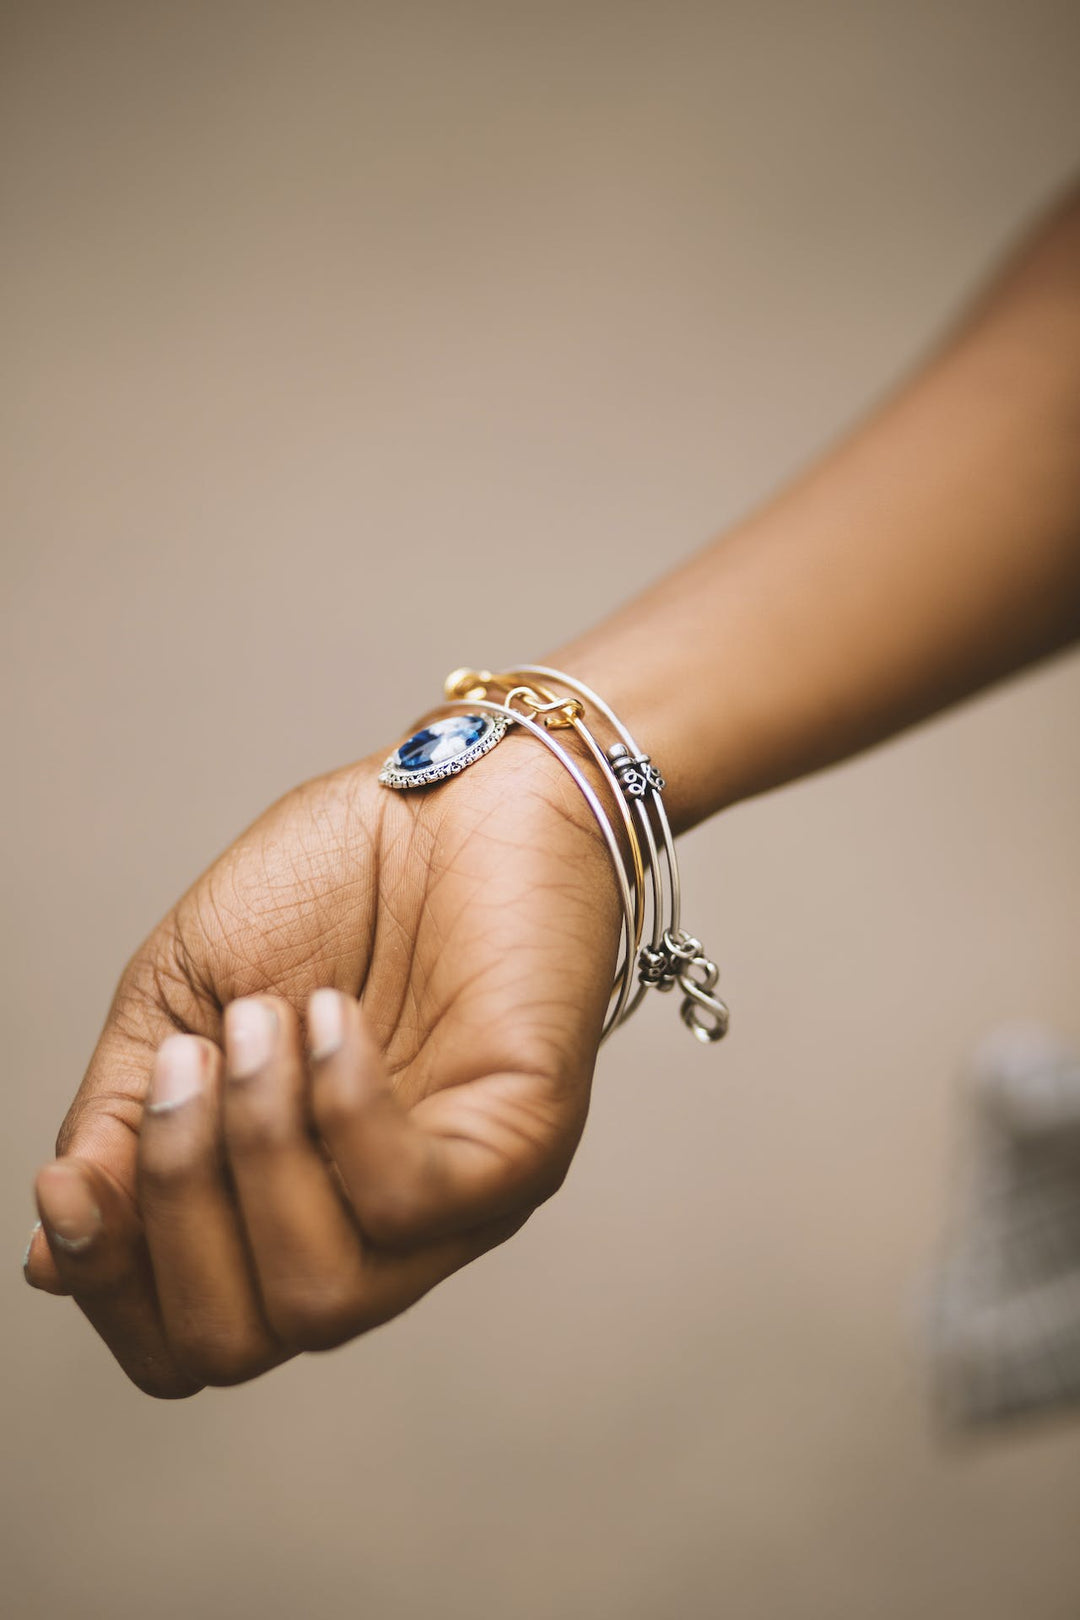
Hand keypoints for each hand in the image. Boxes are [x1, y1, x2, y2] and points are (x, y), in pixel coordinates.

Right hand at [25, 732, 619, 1395]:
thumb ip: (122, 1127)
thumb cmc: (327, 885)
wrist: (450, 786)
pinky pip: (408, 1203)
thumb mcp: (182, 1001)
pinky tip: (335, 1018)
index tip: (73, 1184)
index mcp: (286, 1207)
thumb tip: (51, 1256)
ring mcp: (454, 1203)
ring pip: (318, 1297)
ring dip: (256, 1147)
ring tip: (268, 1021)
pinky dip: (342, 1109)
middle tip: (193, 1060)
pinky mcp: (521, 1149)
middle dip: (175, 1205)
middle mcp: (371, 1232)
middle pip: (238, 1343)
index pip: (187, 1340)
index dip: (109, 1286)